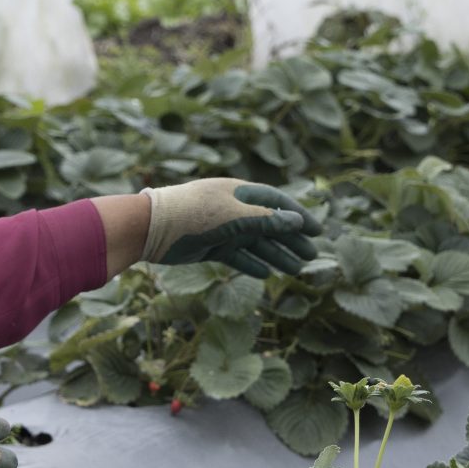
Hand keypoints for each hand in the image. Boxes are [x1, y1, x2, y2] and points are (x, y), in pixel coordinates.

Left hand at [140, 179, 320, 276]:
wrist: (152, 228)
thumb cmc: (194, 214)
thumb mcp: (234, 216)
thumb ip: (266, 220)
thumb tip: (297, 222)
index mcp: (240, 193)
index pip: (277, 202)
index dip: (298, 216)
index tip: (317, 231)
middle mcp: (233, 209)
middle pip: (269, 224)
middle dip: (291, 240)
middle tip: (311, 256)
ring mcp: (222, 228)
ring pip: (255, 243)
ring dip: (275, 255)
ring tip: (295, 270)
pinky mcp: (210, 246)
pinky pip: (237, 256)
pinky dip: (251, 264)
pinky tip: (266, 274)